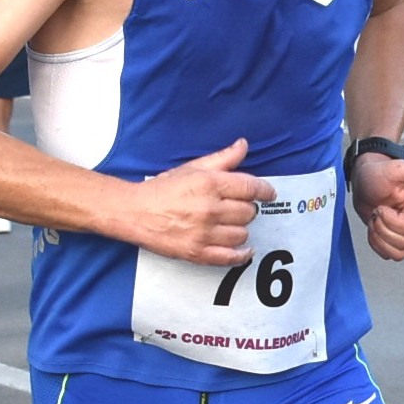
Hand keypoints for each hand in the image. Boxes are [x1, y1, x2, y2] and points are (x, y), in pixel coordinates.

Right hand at [128, 137, 275, 265]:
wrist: (134, 212)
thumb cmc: (162, 189)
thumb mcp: (192, 168)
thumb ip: (222, 158)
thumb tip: (243, 145)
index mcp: (210, 184)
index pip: (250, 187)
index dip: (264, 190)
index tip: (269, 193)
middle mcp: (209, 208)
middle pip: (249, 212)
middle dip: (246, 208)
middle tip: (236, 207)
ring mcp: (204, 233)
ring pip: (242, 234)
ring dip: (240, 229)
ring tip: (230, 224)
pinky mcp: (197, 253)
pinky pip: (230, 258)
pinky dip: (241, 255)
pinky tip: (244, 250)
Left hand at [349, 152, 403, 261]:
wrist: (365, 184)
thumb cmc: (378, 175)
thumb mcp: (395, 170)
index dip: (390, 221)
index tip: (381, 206)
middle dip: (382, 228)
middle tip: (376, 211)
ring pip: (398, 253)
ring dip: (379, 237)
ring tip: (375, 219)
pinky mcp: (403, 242)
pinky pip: (391, 255)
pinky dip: (377, 244)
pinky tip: (375, 228)